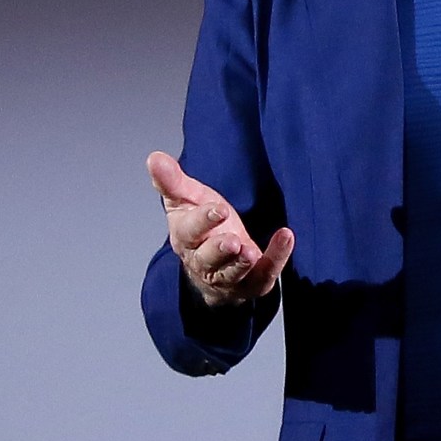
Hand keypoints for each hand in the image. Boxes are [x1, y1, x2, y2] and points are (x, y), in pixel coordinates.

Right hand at [148, 151, 293, 309]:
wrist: (215, 266)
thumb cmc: (202, 228)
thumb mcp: (188, 201)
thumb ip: (172, 182)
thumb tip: (154, 157)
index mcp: (186, 238)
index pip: (190, 231)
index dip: (203, 220)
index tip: (218, 209)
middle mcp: (204, 260)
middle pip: (208, 258)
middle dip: (218, 250)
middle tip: (232, 241)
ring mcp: (228, 275)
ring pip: (231, 273)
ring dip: (241, 263)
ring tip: (250, 252)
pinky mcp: (251, 283)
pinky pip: (264, 274)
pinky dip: (275, 258)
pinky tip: (286, 238)